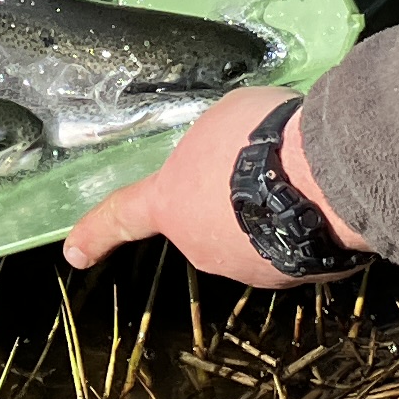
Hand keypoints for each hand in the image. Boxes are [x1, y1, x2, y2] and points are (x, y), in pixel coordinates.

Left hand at [63, 86, 371, 287]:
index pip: (123, 216)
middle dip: (229, 197)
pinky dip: (305, 224)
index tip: (76, 253)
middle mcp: (203, 246)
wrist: (323, 178)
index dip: (97, 232)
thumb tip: (228, 156)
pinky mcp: (296, 278)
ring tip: (300, 174)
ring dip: (273, 209)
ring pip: (255, 234)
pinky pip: (294, 244)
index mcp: (171, 204)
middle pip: (207, 221)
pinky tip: (322, 196)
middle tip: (259, 162)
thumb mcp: (219, 120)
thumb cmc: (258, 139)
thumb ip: (210, 147)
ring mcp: (251, 268)